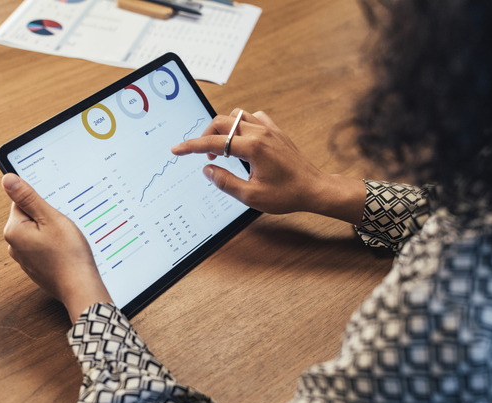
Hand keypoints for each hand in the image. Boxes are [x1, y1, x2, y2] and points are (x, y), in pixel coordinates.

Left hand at [2, 173, 111, 321]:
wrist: (80, 287)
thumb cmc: (68, 255)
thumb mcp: (50, 218)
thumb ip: (28, 198)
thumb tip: (7, 179)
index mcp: (13, 231)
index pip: (21, 202)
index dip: (42, 203)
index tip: (54, 211)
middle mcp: (14, 246)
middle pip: (29, 217)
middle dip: (47, 218)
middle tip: (62, 227)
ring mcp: (25, 258)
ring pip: (38, 233)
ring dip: (52, 232)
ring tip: (65, 240)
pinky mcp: (35, 267)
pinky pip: (42, 247)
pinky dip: (54, 246)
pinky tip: (65, 251)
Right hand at [171, 109, 364, 224]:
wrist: (314, 188)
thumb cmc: (287, 194)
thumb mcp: (251, 196)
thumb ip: (225, 182)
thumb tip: (207, 169)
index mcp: (253, 147)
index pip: (214, 142)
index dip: (192, 146)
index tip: (177, 149)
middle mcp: (260, 132)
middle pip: (222, 122)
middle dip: (206, 136)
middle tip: (204, 155)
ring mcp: (269, 129)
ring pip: (236, 116)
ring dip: (223, 129)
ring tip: (222, 148)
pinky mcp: (276, 130)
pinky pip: (252, 117)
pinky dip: (241, 125)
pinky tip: (241, 140)